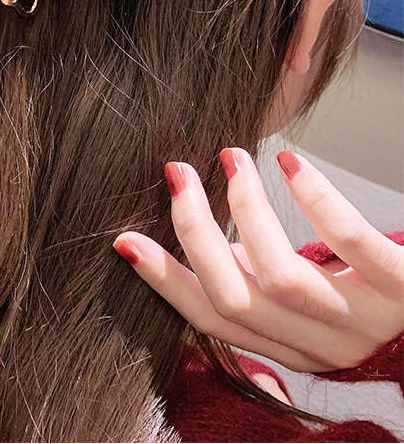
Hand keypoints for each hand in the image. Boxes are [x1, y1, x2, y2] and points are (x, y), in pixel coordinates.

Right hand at [113, 149, 403, 371]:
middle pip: (236, 299)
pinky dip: (314, 200)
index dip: (164, 279)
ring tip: (232, 157)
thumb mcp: (299, 295)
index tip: (125, 238)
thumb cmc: (363, 293)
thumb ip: (248, 272)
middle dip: (194, 231)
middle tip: (178, 173)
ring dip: (245, 208)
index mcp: (287, 344)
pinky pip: (350, 245)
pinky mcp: (401, 288)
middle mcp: (320, 344)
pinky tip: (291, 162)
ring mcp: (362, 319)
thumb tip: (190, 228)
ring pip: (281, 277)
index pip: (211, 319)